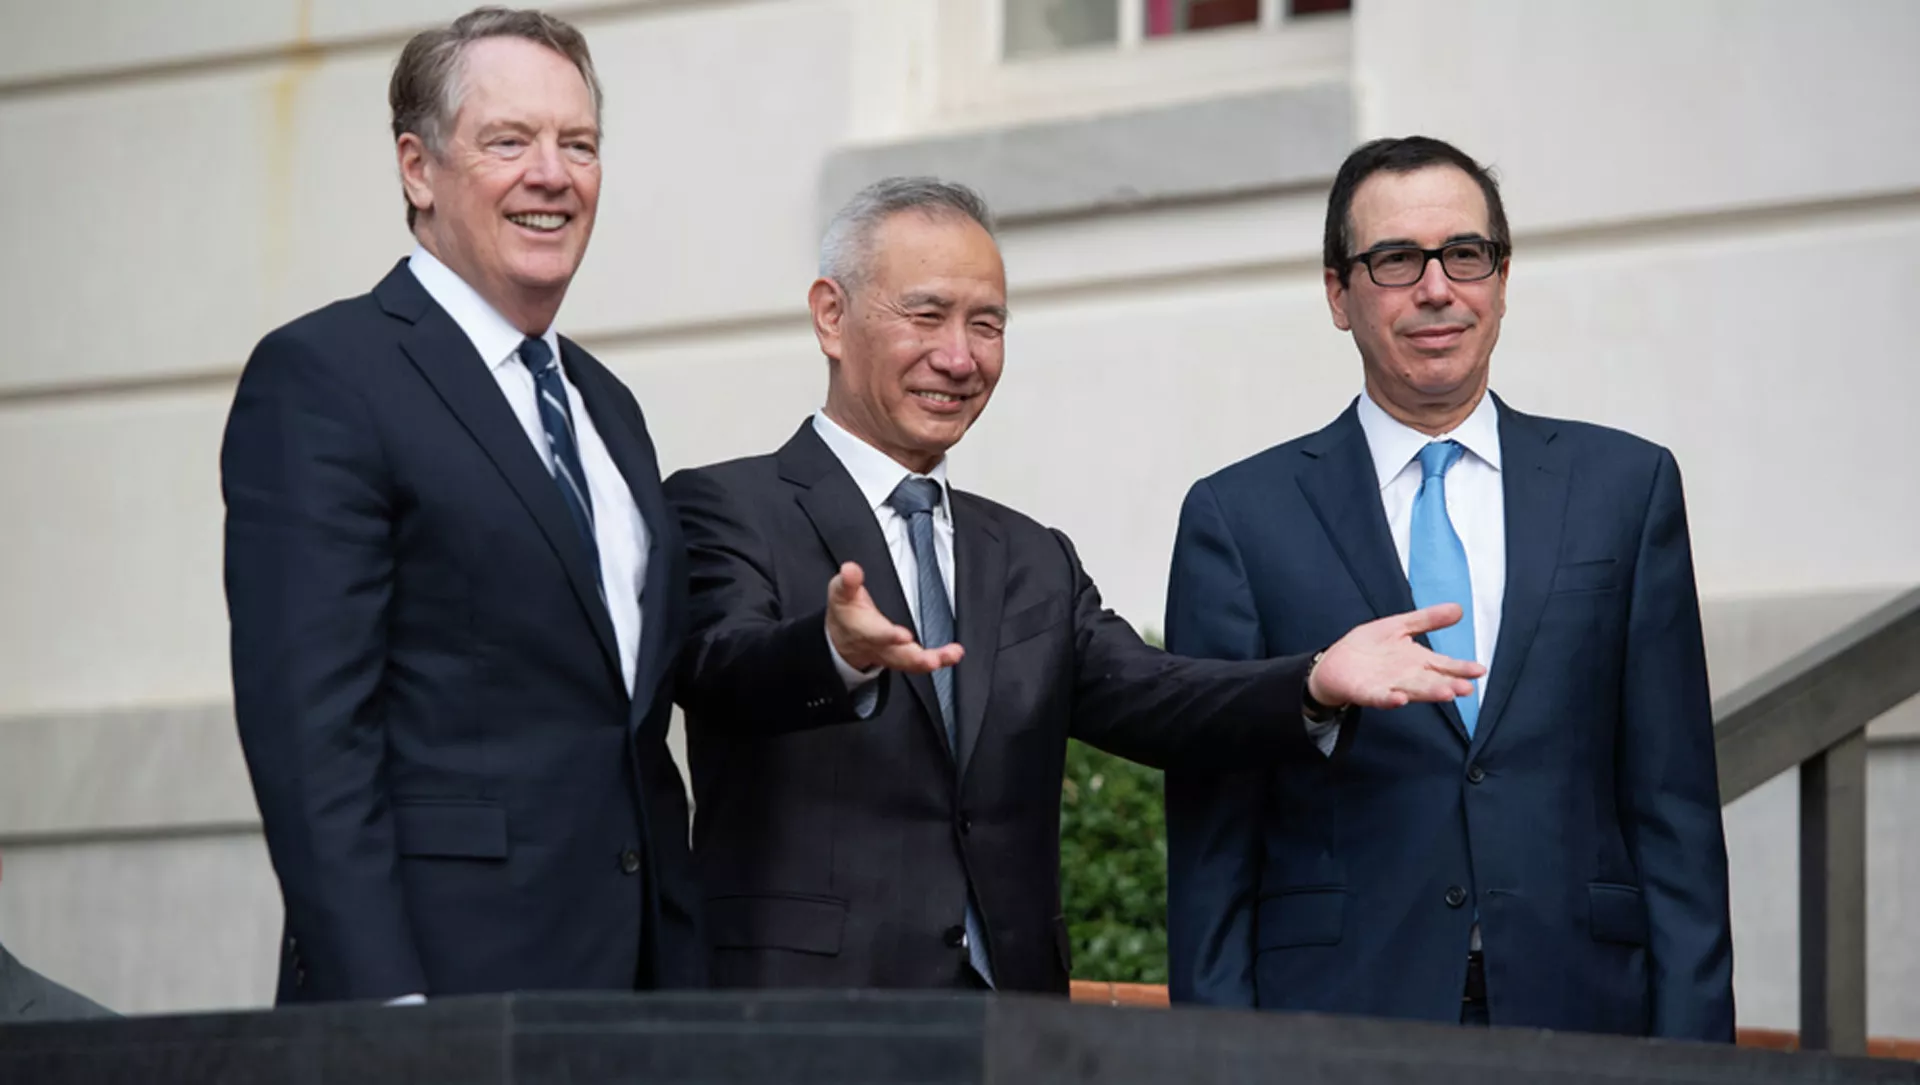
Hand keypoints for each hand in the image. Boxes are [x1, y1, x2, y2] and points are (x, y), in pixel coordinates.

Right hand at [825, 562, 963, 673]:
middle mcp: (879, 647)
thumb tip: (850, 569)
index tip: (904, 635)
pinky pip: (919, 664)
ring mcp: (891, 655)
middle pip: (898, 656)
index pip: (876, 635)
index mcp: (863, 631)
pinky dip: (938, 662)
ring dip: (932, 661)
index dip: (889, 636)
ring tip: (952, 655)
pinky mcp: (902, 658)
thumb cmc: (845, 613)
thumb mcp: (840, 593)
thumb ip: (847, 582)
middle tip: (934, 659)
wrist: (841, 640)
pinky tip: (953, 656)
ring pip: (911, 663)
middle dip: (916, 658)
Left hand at [1308, 603, 1484, 709]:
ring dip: (1428, 693)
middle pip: (1432, 681)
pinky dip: (1390, 699)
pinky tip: (1400, 699)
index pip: (1444, 665)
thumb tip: (1459, 609)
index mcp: (1418, 661)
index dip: (1461, 668)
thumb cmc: (1370, 646)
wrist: (1336, 662)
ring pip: (1413, 691)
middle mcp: (1408, 677)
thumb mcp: (1400, 625)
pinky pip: (1381, 697)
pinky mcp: (1368, 692)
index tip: (1480, 670)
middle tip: (1467, 688)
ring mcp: (1389, 686)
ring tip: (1446, 694)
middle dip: (1449, 685)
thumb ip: (1428, 619)